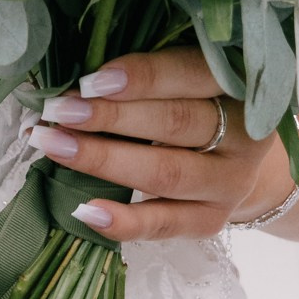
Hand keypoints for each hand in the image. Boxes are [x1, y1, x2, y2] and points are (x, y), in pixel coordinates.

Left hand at [28, 43, 288, 243]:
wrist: (238, 157)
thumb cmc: (197, 101)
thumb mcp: (186, 77)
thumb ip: (146, 74)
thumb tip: (77, 82)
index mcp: (240, 85)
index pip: (194, 74)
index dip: (144, 77)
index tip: (91, 81)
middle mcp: (244, 136)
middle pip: (175, 124)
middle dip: (111, 117)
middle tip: (59, 111)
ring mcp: (230, 183)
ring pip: (166, 173)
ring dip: (104, 160)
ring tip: (54, 145)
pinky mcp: (211, 219)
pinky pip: (164, 224)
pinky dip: (123, 220)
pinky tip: (84, 209)